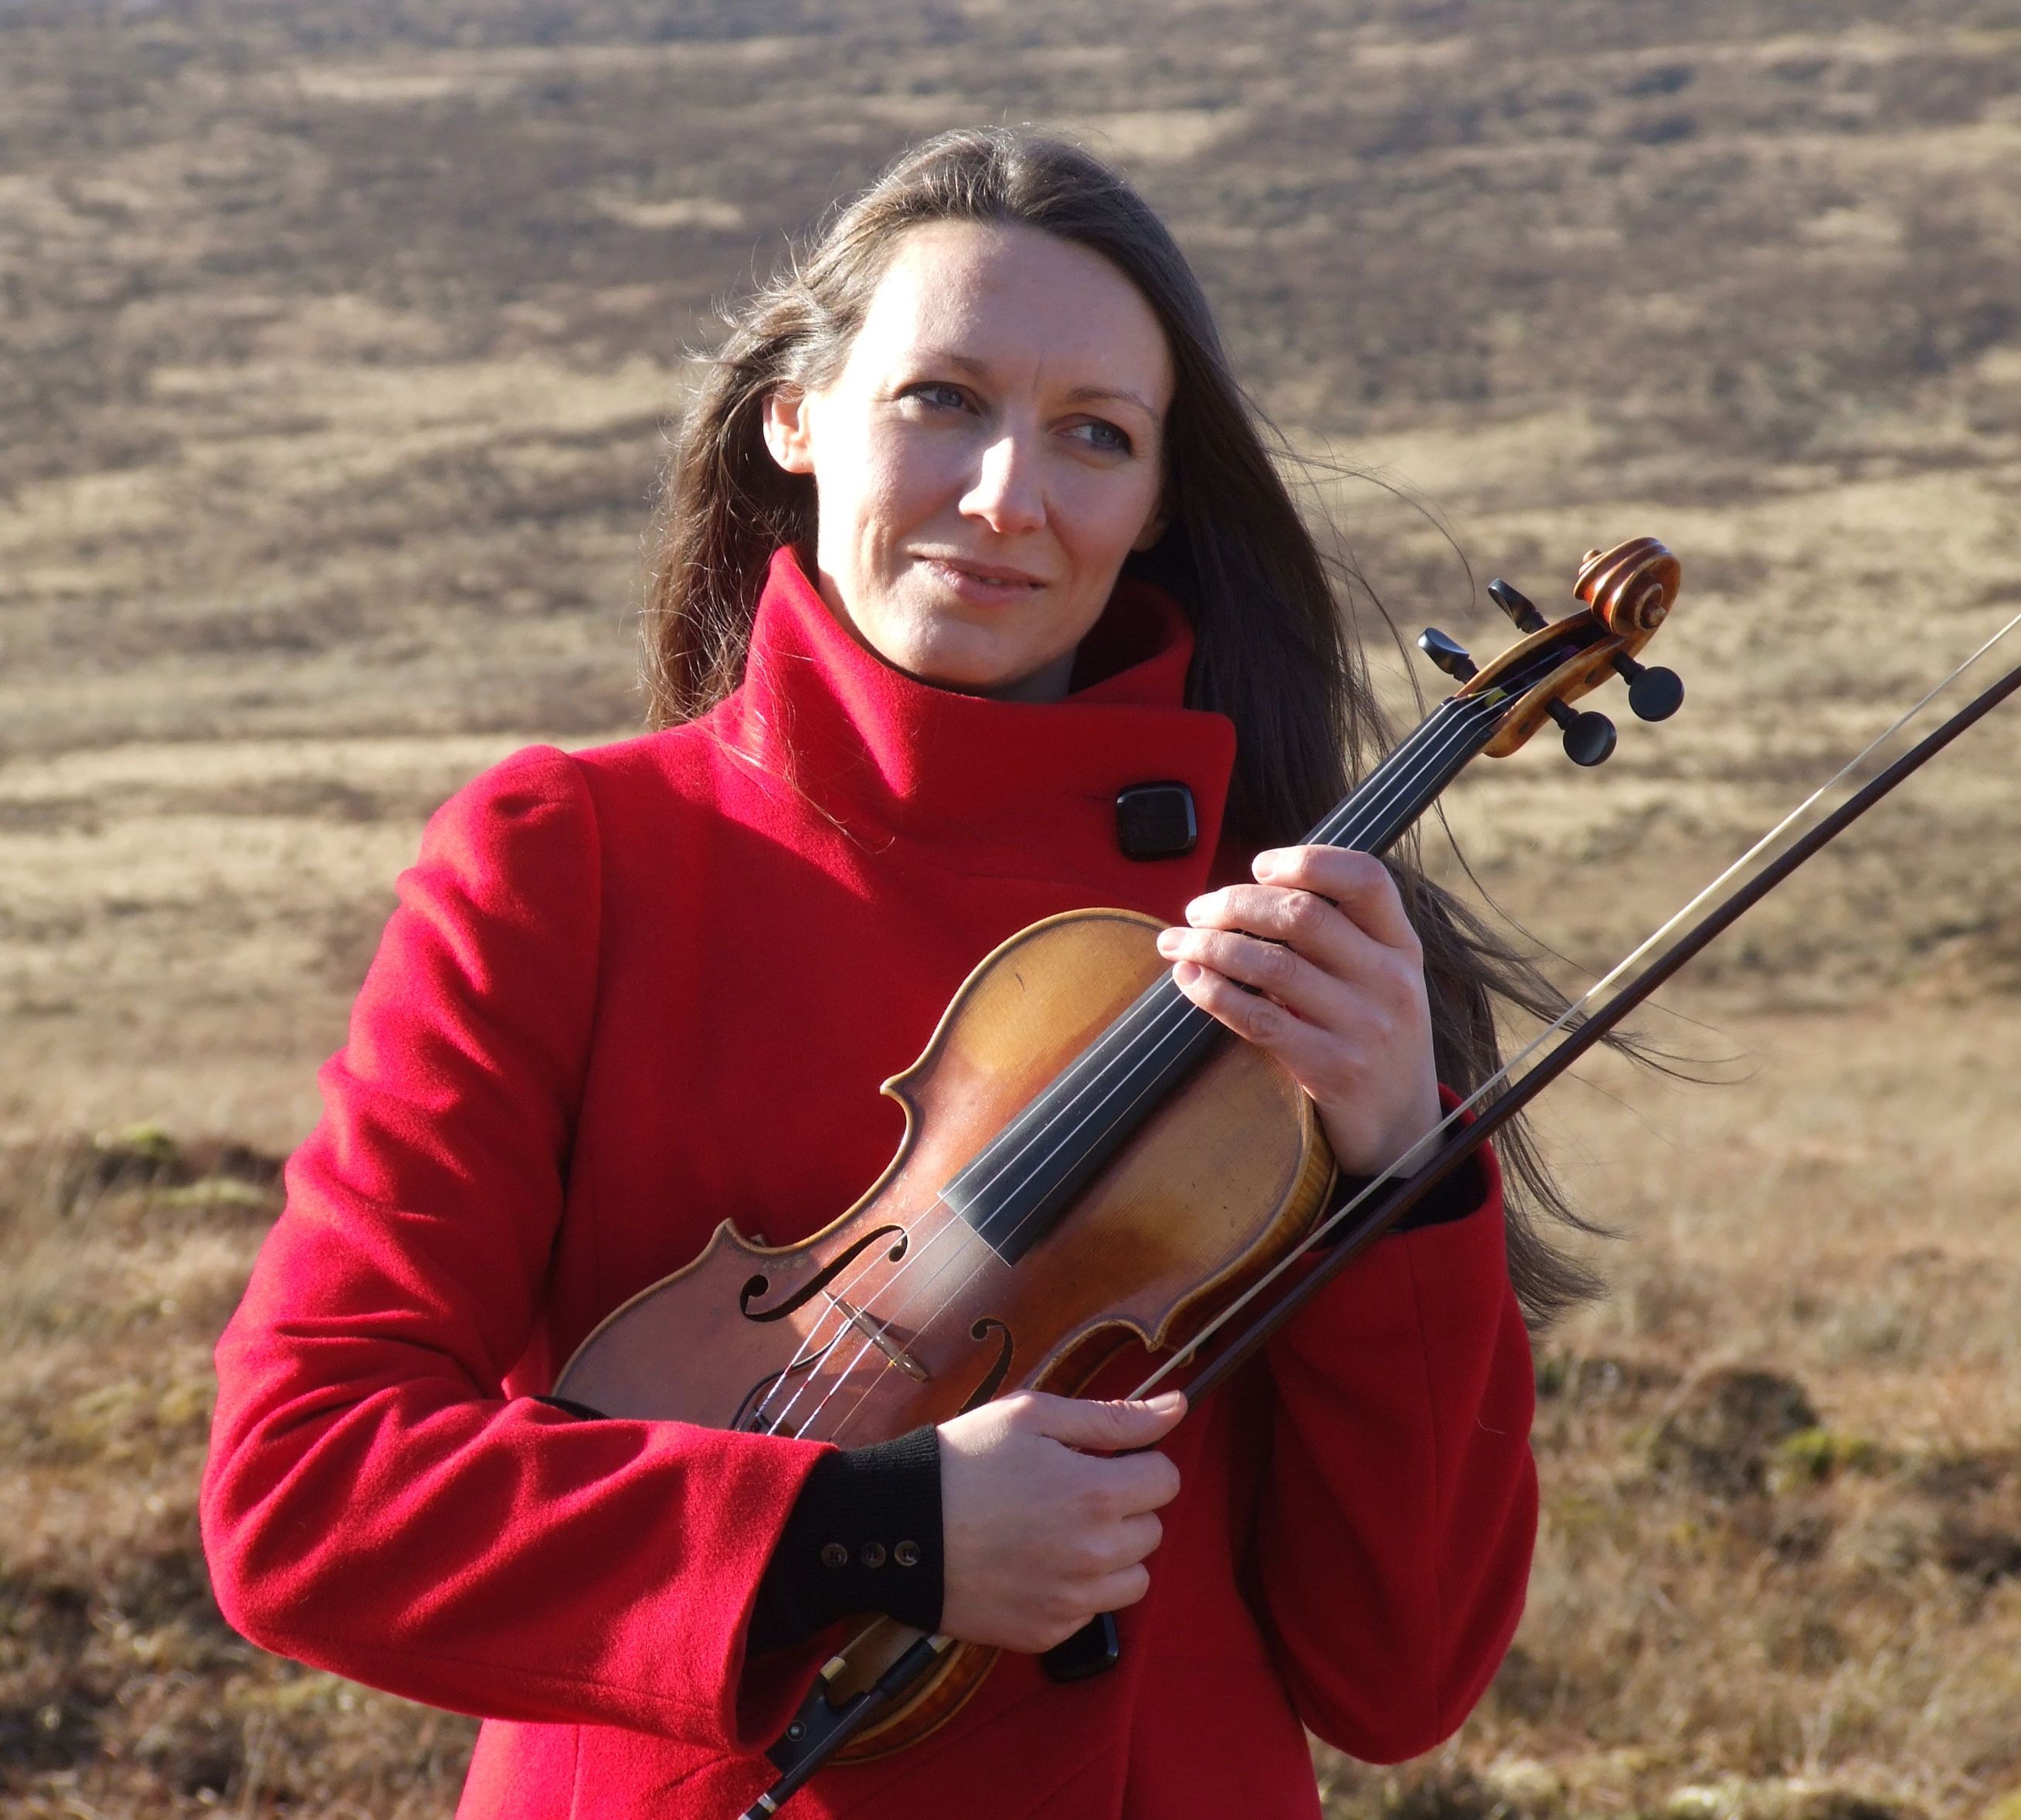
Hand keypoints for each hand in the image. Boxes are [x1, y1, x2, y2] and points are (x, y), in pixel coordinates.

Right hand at [936, 1390, 1185, 1652]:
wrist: (898, 1528)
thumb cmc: (964, 1461)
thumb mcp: (1034, 1417)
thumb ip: (1113, 1415)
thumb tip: (1177, 1405)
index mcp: (1097, 1494)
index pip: (1165, 1480)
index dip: (1137, 1463)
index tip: (1103, 1461)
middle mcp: (1094, 1555)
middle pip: (1152, 1530)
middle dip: (1123, 1507)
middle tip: (1070, 1493)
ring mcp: (1071, 1601)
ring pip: (1133, 1579)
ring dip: (1111, 1555)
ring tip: (1060, 1533)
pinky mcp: (1046, 1634)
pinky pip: (1091, 1612)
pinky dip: (1076, 1590)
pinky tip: (1035, 1564)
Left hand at [1155, 846, 1440, 1176]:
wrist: (1402, 1127)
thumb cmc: (1375, 1036)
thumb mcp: (1383, 978)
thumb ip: (1341, 934)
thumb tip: (1252, 889)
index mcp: (1402, 947)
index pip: (1366, 878)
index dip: (1307, 860)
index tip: (1259, 866)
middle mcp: (1389, 980)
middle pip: (1302, 915)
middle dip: (1235, 903)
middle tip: (1197, 910)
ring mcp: (1362, 1026)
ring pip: (1271, 964)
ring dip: (1210, 946)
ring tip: (1176, 943)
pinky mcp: (1330, 1068)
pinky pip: (1257, 1019)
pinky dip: (1213, 993)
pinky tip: (1188, 980)